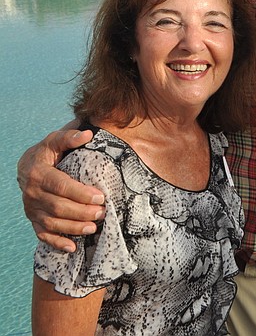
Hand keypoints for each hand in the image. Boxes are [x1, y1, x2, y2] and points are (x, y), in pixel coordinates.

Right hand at [17, 129, 104, 252]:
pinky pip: (42, 234)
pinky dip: (56, 242)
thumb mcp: (55, 141)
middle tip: (102, 212)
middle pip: (57, 207)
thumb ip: (69, 137)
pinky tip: (72, 247)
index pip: (60, 186)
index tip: (100, 196)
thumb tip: (87, 134)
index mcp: (38, 173)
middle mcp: (32, 193)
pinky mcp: (33, 219)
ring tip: (93, 228)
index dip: (80, 193)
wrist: (27, 167)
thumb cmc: (48, 153)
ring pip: (51, 223)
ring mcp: (32, 208)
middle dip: (81, 212)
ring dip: (73, 228)